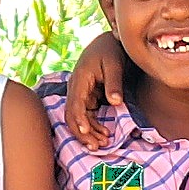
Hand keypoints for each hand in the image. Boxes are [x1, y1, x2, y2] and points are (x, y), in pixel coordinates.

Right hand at [65, 33, 128, 148]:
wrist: (109, 42)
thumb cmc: (111, 50)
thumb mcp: (115, 64)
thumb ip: (115, 83)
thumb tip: (116, 102)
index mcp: (79, 79)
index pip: (75, 103)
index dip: (79, 119)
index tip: (86, 132)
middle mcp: (76, 88)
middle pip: (72, 115)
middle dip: (82, 133)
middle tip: (96, 147)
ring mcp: (80, 94)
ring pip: (78, 119)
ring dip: (88, 133)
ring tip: (102, 145)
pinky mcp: (87, 98)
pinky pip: (86, 116)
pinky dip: (93, 127)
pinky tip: (104, 135)